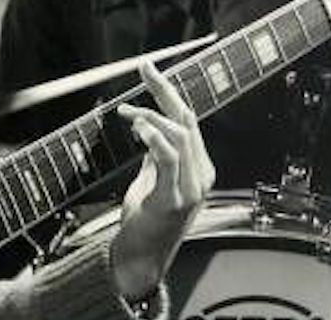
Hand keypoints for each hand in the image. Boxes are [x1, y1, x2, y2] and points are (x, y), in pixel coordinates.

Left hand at [109, 61, 214, 300]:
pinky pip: (169, 160)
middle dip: (164, 91)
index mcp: (201, 168)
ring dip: (151, 117)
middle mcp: (202, 175)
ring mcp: (191, 188)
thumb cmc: (145, 222)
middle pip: (187, 120)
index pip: (188, 120)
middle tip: (144, 70)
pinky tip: (139, 129)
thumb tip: (149, 126)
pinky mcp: (174, 200)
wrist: (140, 260)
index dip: (168, 91)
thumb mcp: (153, 180)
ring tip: (128, 113)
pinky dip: (155, 139)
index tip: (149, 69)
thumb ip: (157, 155)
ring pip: (180, 136)